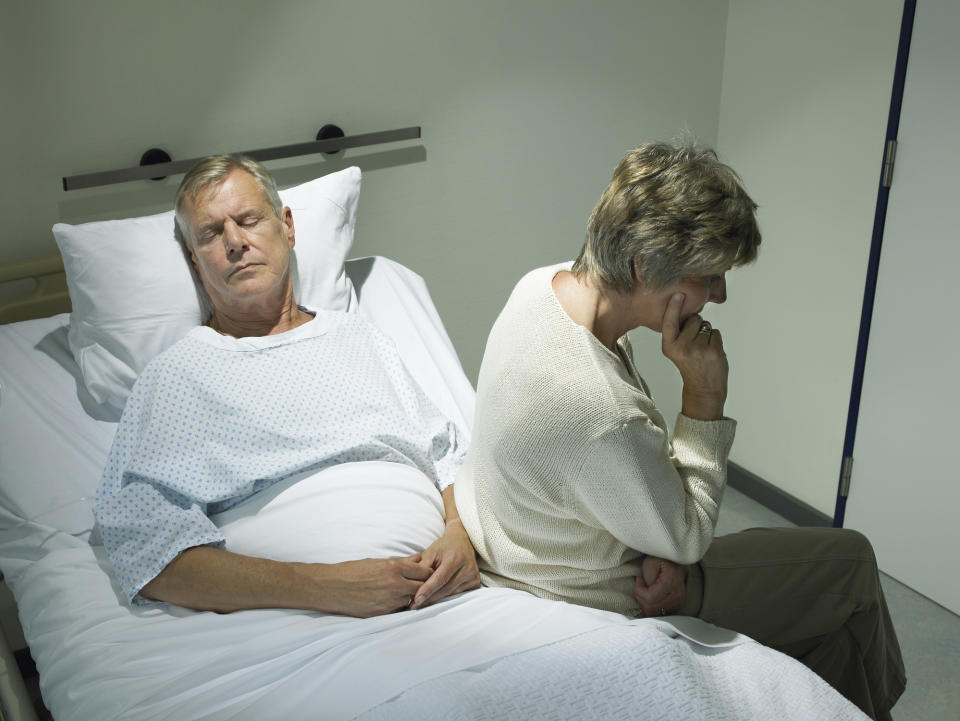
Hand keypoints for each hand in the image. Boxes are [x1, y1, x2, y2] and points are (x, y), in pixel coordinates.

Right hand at [313, 555, 433, 617]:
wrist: (332, 587)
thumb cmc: (353, 571)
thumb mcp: (378, 561)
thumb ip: (401, 562)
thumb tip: (418, 559)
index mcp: (394, 568)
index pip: (423, 572)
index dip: (427, 573)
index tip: (427, 574)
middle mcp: (395, 585)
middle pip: (421, 587)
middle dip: (422, 586)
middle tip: (421, 585)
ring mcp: (390, 601)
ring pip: (411, 600)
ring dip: (411, 597)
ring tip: (404, 593)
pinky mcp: (383, 613)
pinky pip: (399, 610)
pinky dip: (399, 606)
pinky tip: (393, 601)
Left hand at [410, 519, 480, 608]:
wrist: (463, 541)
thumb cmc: (444, 546)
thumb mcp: (431, 551)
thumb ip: (422, 566)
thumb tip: (411, 583)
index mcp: (456, 558)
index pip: (440, 578)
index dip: (428, 590)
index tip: (416, 600)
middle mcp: (468, 568)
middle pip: (446, 589)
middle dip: (429, 599)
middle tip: (415, 606)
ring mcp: (473, 576)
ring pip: (451, 594)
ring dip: (436, 600)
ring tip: (422, 605)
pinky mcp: (476, 583)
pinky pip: (458, 594)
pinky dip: (446, 598)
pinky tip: (435, 600)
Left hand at [634, 555, 685, 616]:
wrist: (674, 561)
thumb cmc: (661, 559)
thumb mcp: (650, 562)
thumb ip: (645, 576)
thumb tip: (643, 589)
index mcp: (671, 584)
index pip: (649, 599)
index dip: (639, 590)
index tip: (639, 579)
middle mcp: (677, 597)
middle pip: (650, 608)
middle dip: (641, 597)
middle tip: (642, 584)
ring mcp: (678, 602)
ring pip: (653, 612)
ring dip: (645, 602)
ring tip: (646, 589)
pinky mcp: (677, 605)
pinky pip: (658, 612)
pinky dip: (651, 605)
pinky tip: (651, 595)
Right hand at [660, 293, 727, 419]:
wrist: (703, 389)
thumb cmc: (689, 366)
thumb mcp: (676, 351)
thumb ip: (679, 333)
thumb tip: (689, 310)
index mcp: (669, 347)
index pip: (669, 322)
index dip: (674, 307)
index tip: (678, 294)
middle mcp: (681, 347)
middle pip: (693, 319)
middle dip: (696, 326)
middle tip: (694, 344)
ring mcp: (698, 350)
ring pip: (706, 325)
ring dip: (707, 334)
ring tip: (702, 350)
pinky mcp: (713, 351)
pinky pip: (716, 332)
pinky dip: (715, 340)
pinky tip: (710, 353)